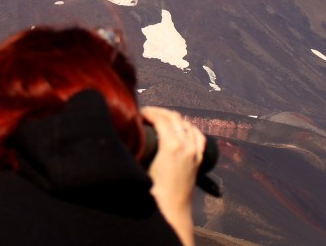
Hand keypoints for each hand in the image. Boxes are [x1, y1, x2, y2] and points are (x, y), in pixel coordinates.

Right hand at [141, 106, 202, 245]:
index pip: (161, 118)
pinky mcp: (198, 160)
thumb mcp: (140, 168)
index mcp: (172, 146)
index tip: (139, 113)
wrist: (172, 213)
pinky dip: (190, 128)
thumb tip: (127, 138)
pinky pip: (198, 136)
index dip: (149, 112)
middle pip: (175, 117)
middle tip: (147, 114)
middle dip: (160, 112)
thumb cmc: (154, 195)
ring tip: (161, 120)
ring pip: (187, 124)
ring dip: (174, 118)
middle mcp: (186, 146)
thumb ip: (135, 150)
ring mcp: (195, 152)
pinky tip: (183, 129)